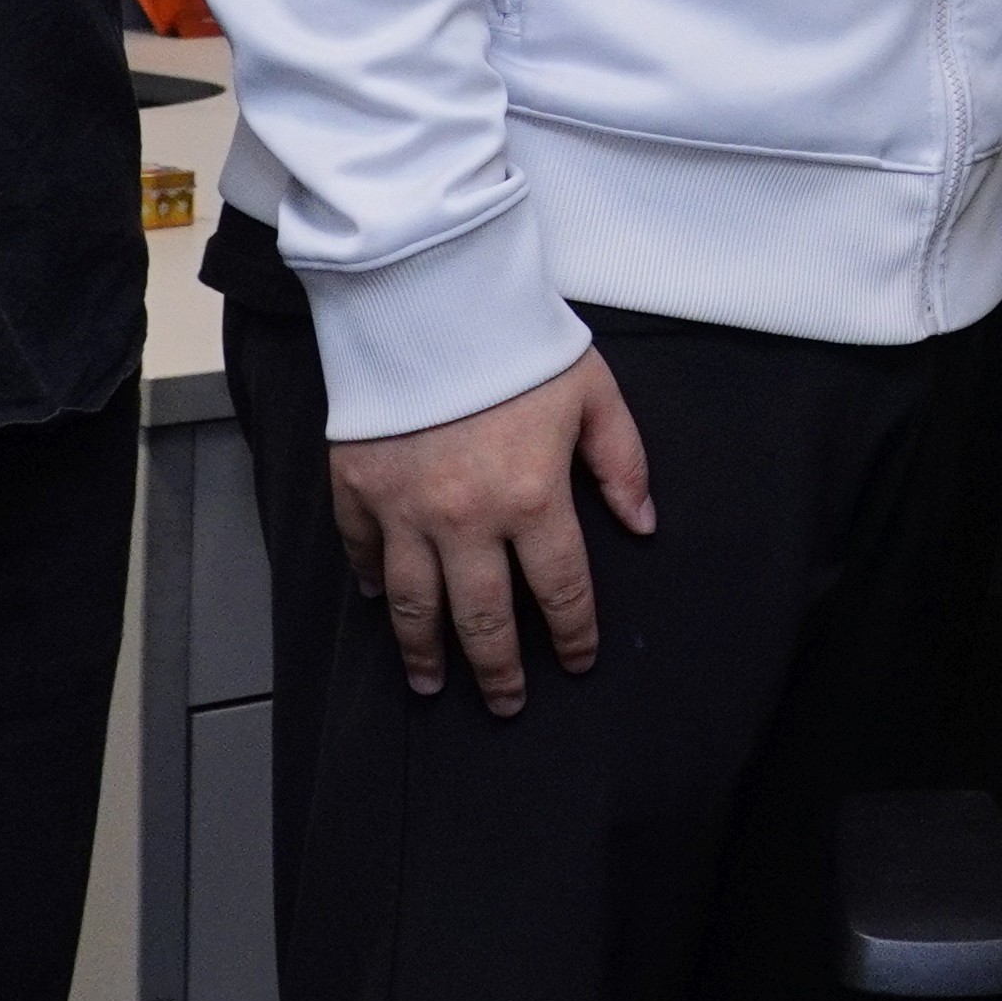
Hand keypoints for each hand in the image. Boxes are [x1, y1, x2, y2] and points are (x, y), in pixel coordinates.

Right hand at [327, 348, 654, 714]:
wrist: (428, 296)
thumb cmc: (517, 342)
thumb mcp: (593, 392)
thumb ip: (622, 464)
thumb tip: (643, 525)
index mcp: (533, 498)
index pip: (561, 592)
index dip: (572, 635)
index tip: (577, 662)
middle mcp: (467, 520)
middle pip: (484, 620)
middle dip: (500, 672)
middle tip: (508, 703)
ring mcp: (406, 510)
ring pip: (416, 606)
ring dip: (426, 653)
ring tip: (434, 685)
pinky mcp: (358, 490)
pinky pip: (365, 555)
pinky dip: (374, 585)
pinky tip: (383, 607)